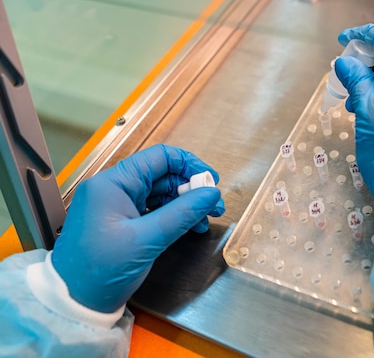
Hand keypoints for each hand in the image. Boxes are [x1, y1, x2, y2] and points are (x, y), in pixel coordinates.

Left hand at [51, 144, 224, 312]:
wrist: (72, 302)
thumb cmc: (99, 271)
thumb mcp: (147, 239)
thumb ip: (182, 213)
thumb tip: (210, 194)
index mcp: (113, 183)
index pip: (159, 157)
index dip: (189, 165)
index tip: (210, 181)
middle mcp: (114, 188)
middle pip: (162, 174)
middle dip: (191, 188)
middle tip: (213, 206)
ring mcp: (117, 205)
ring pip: (160, 192)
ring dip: (185, 204)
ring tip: (205, 220)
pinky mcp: (121, 221)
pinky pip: (153, 209)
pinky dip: (173, 216)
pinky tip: (189, 226)